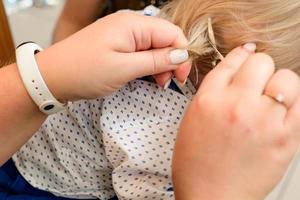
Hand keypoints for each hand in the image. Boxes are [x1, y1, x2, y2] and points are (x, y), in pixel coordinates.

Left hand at [37, 12, 190, 100]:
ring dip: (159, 65)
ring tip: (156, 83)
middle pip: (164, 40)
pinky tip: (145, 77)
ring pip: (154, 47)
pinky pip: (141, 52)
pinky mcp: (117, 46)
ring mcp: (123, 35)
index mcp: (133, 25)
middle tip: (166, 84)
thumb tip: (182, 55)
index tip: (181, 78)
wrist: (53, 76)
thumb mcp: (124, 68)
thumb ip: (156, 60)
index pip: (172, 33)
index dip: (182, 55)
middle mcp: (130, 25)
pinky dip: (147, 65)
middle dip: (171, 62)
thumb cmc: (85, 71)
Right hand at [172, 45, 299, 199]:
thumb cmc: (196, 163)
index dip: (241, 55)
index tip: (246, 55)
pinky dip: (294, 103)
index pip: (233, 60)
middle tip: (256, 83)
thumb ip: (213, 91)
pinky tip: (283, 111)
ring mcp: (264, 120)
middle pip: (261, 62)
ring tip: (271, 99)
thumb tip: (232, 71)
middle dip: (259, 69)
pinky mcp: (287, 138)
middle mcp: (237, 105)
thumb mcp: (192, 119)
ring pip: (287, 78)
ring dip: (280, 85)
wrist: (211, 196)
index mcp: (209, 99)